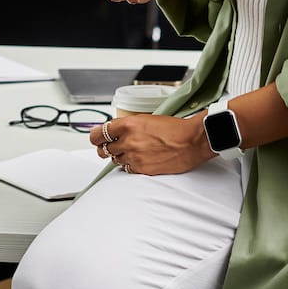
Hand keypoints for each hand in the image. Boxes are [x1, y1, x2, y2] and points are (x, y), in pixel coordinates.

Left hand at [88, 113, 211, 175]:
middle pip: (103, 149)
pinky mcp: (142, 169)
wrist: (192, 141)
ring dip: (118, 157)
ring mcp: (134, 157)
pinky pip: (127, 169)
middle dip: (106, 148)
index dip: (95, 137)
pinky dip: (129, 166)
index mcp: (128, 125)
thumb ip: (129, 126)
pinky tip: (137, 160)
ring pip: (114, 160)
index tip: (96, 139)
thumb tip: (117, 131)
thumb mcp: (147, 119)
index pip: (99, 134)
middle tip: (109, 147)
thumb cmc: (175, 128)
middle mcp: (128, 141)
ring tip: (130, 152)